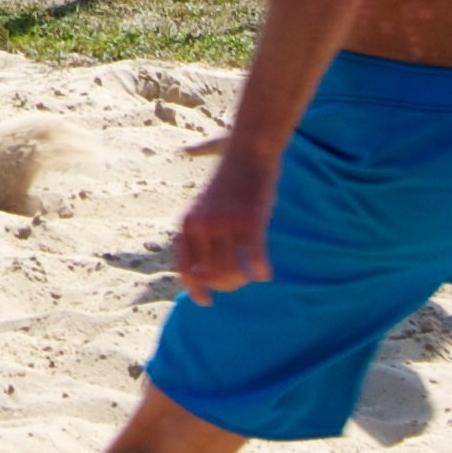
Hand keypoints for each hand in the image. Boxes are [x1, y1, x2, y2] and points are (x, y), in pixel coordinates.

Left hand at [172, 139, 278, 302]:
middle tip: (238, 282)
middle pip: (211, 275)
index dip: (194, 288)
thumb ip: (198, 232)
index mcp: (187, 223)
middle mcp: (203, 226)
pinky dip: (262, 271)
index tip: (205, 302)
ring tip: (252, 275)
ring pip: (232, 272)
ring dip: (243, 279)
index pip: (185, 268)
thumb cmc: (229, 181)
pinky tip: (266, 273)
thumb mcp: (203, 205)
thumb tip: (200, 268)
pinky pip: (256, 259)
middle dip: (225, 285)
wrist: (249, 150)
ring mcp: (227, 224)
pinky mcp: (251, 221)